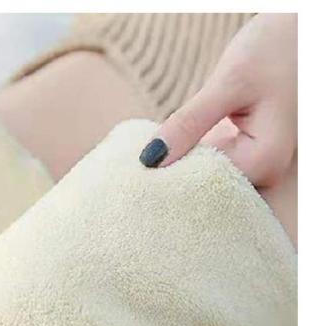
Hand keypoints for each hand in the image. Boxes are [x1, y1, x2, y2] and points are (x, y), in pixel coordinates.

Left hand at [139, 14, 296, 188]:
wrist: (304, 30)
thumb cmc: (278, 48)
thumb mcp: (229, 83)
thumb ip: (189, 123)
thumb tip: (149, 160)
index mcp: (264, 162)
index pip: (202, 187)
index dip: (168, 182)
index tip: (137, 177)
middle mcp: (265, 171)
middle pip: (205, 187)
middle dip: (172, 178)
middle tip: (136, 173)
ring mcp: (257, 164)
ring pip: (205, 177)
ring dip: (178, 167)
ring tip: (147, 165)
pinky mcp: (247, 153)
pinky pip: (211, 163)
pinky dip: (189, 156)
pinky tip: (167, 150)